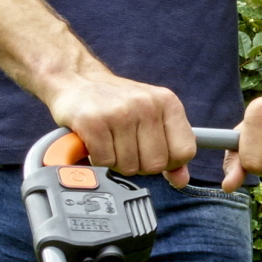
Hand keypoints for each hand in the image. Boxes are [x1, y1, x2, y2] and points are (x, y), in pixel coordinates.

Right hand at [50, 64, 195, 180]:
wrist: (77, 81)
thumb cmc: (116, 103)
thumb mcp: (152, 118)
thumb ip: (170, 148)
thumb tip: (181, 179)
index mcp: (168, 102)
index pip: (185, 151)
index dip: (168, 162)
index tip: (153, 154)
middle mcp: (146, 104)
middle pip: (155, 164)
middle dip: (139, 164)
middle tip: (126, 148)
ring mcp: (120, 112)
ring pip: (129, 166)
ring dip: (116, 161)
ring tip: (110, 142)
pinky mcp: (94, 122)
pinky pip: (105, 162)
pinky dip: (98, 159)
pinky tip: (97, 142)